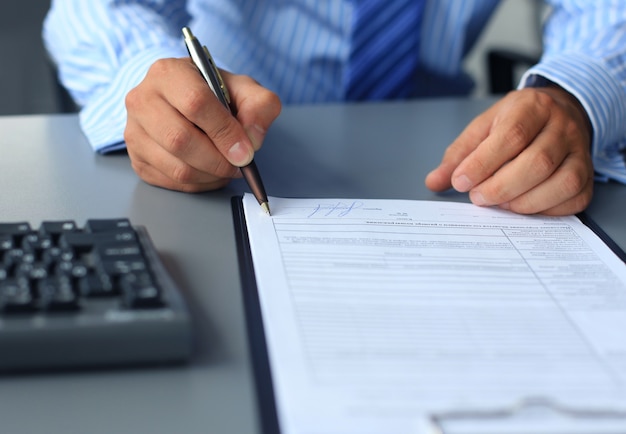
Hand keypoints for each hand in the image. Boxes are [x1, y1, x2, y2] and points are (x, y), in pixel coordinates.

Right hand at [124, 57, 280, 191]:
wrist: (182, 99)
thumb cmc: (212, 93)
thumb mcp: (242, 88)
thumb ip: (259, 106)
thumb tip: (252, 140)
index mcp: (168, 73)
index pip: (195, 103)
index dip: (224, 131)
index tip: (245, 150)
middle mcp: (142, 100)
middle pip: (180, 140)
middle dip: (218, 160)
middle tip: (239, 164)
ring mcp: (134, 131)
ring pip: (176, 167)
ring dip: (211, 175)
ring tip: (228, 168)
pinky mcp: (136, 158)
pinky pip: (171, 182)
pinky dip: (199, 184)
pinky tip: (211, 173)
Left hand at [425, 85, 593, 214]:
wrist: (560, 110)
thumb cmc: (516, 121)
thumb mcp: (483, 127)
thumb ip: (458, 154)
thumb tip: (434, 182)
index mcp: (531, 107)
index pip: (510, 136)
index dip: (482, 164)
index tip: (460, 182)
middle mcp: (561, 127)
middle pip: (537, 162)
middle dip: (501, 187)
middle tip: (477, 198)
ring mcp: (580, 151)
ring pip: (561, 182)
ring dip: (524, 202)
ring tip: (499, 204)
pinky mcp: (588, 174)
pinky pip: (574, 197)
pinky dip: (547, 210)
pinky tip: (523, 207)